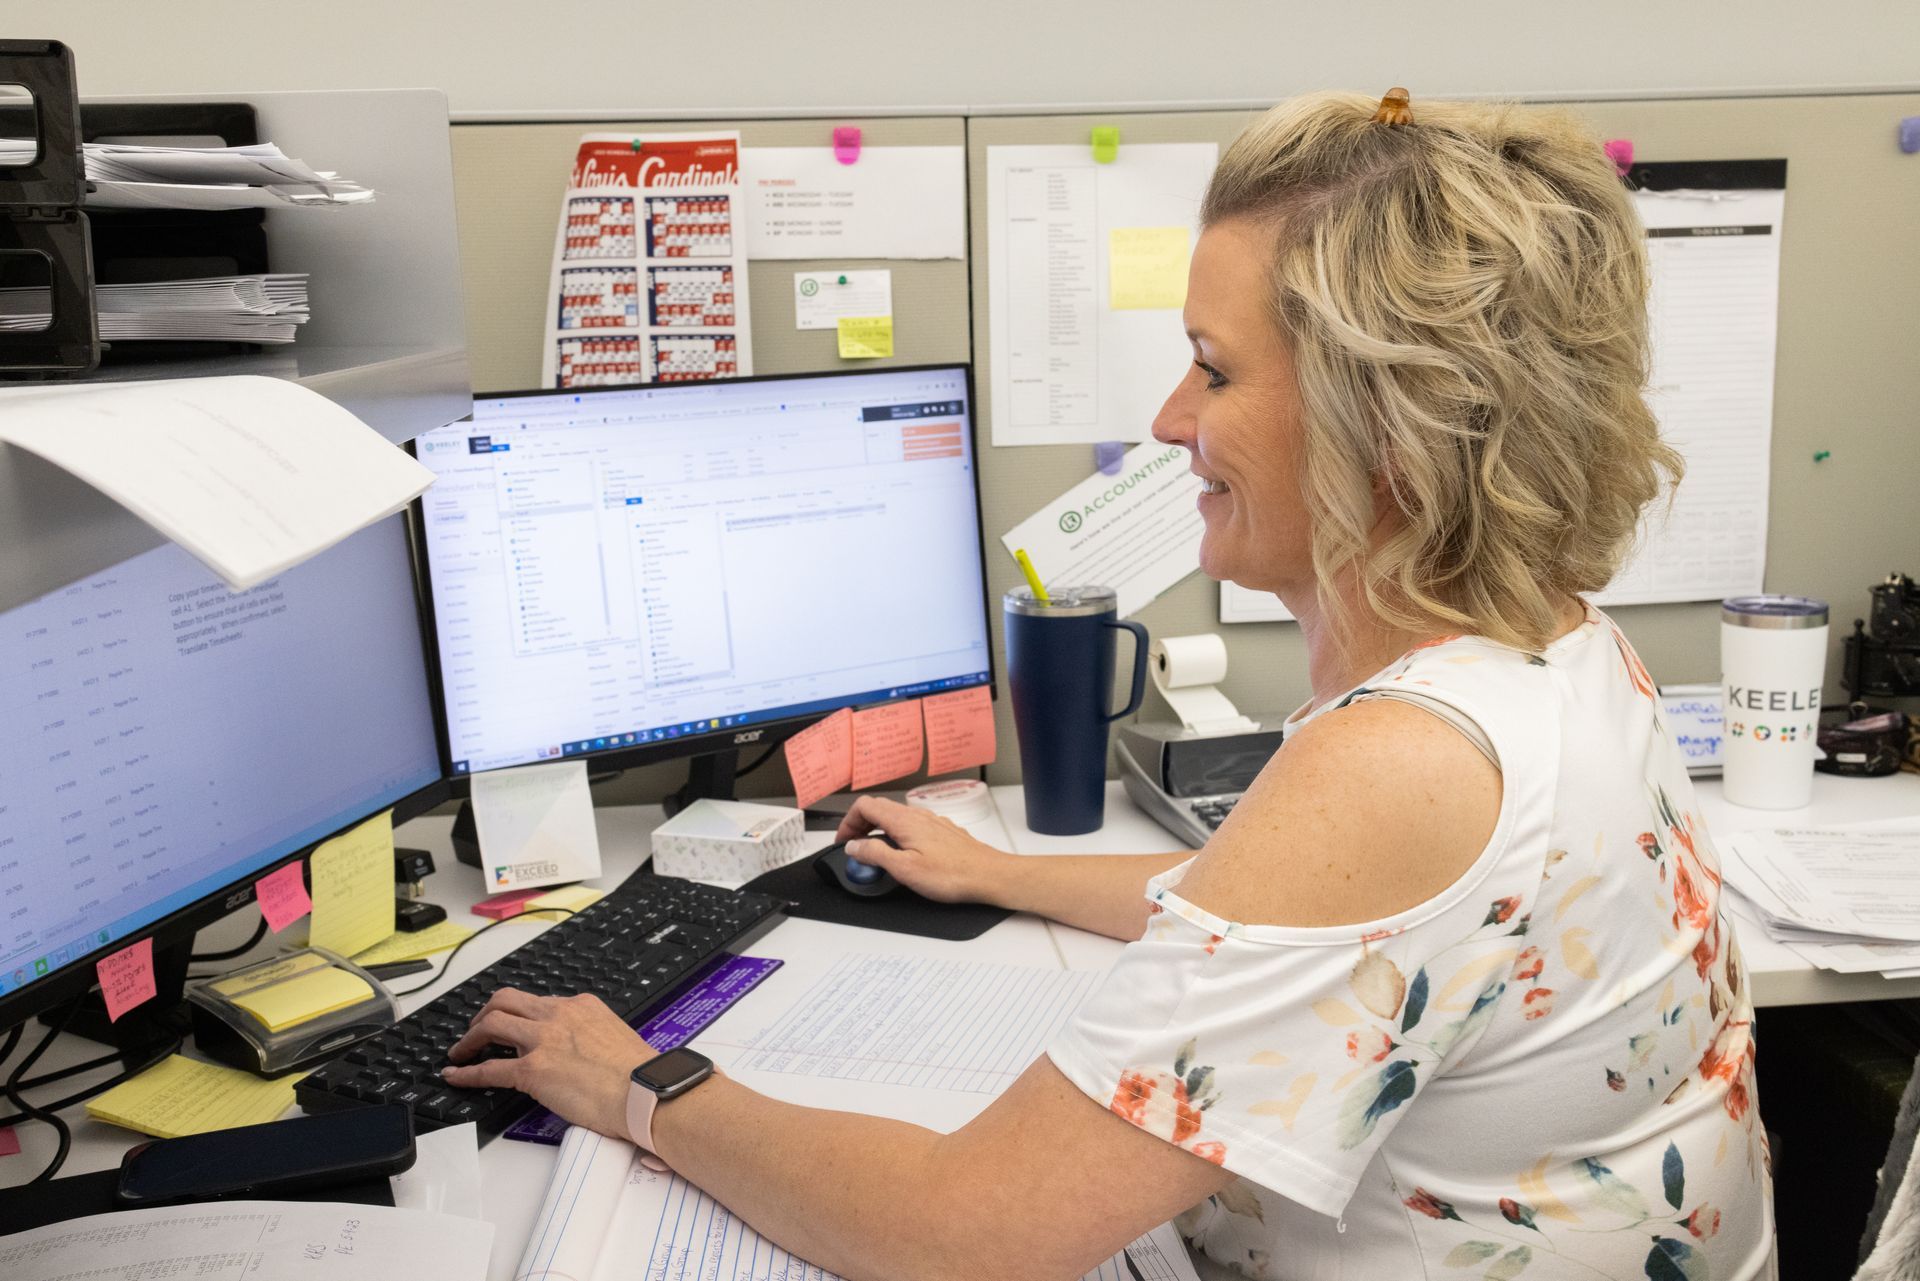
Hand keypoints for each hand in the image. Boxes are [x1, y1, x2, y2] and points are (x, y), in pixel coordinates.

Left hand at [442, 988, 651, 1139]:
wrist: (645, 1092)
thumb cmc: (639, 1074)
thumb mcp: (614, 1036)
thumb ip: (590, 1034)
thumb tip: (577, 1050)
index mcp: (581, 1006)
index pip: (538, 1002)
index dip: (518, 1014)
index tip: (511, 1026)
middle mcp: (558, 1016)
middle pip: (505, 1000)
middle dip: (484, 1014)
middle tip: (477, 1031)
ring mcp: (543, 1041)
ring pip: (491, 1023)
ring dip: (470, 1038)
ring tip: (461, 1052)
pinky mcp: (533, 1070)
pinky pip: (489, 1069)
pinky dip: (467, 1073)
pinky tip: (457, 1077)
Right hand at [833, 794, 1017, 905]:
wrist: (989, 876)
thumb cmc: (953, 874)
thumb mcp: (904, 869)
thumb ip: (875, 854)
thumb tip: (855, 845)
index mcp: (904, 821)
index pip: (865, 806)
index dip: (848, 822)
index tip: (844, 841)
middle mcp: (918, 816)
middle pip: (879, 809)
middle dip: (860, 825)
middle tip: (853, 846)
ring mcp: (932, 822)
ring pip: (896, 817)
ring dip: (878, 830)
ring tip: (874, 852)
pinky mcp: (942, 832)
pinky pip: (912, 825)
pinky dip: (897, 834)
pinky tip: (902, 853)